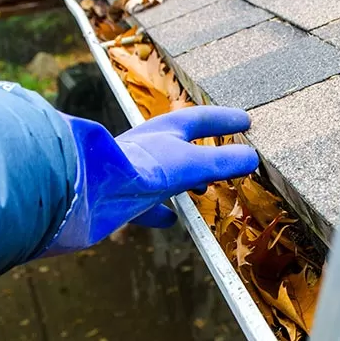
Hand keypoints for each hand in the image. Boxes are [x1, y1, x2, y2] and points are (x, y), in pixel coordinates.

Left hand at [40, 106, 258, 256]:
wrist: (87, 191)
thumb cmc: (138, 168)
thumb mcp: (189, 163)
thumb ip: (220, 162)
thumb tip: (252, 158)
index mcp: (165, 130)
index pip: (201, 119)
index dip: (224, 121)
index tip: (245, 122)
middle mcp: (149, 148)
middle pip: (183, 144)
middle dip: (206, 149)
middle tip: (227, 156)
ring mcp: (135, 172)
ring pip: (166, 173)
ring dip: (187, 179)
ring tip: (203, 189)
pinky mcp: (122, 197)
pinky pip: (147, 203)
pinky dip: (161, 211)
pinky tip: (171, 220)